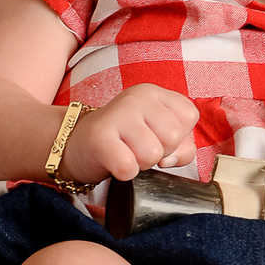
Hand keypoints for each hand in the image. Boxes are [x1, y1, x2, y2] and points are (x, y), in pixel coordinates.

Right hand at [61, 85, 198, 182]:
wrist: (74, 143)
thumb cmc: (122, 140)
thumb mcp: (157, 135)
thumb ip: (181, 146)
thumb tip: (173, 158)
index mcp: (154, 92)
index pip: (189, 116)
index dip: (179, 136)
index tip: (155, 137)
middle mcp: (137, 97)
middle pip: (173, 137)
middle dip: (159, 152)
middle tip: (138, 147)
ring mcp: (117, 113)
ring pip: (153, 154)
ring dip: (141, 163)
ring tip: (126, 152)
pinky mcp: (100, 136)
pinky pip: (128, 167)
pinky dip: (124, 172)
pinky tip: (114, 161)